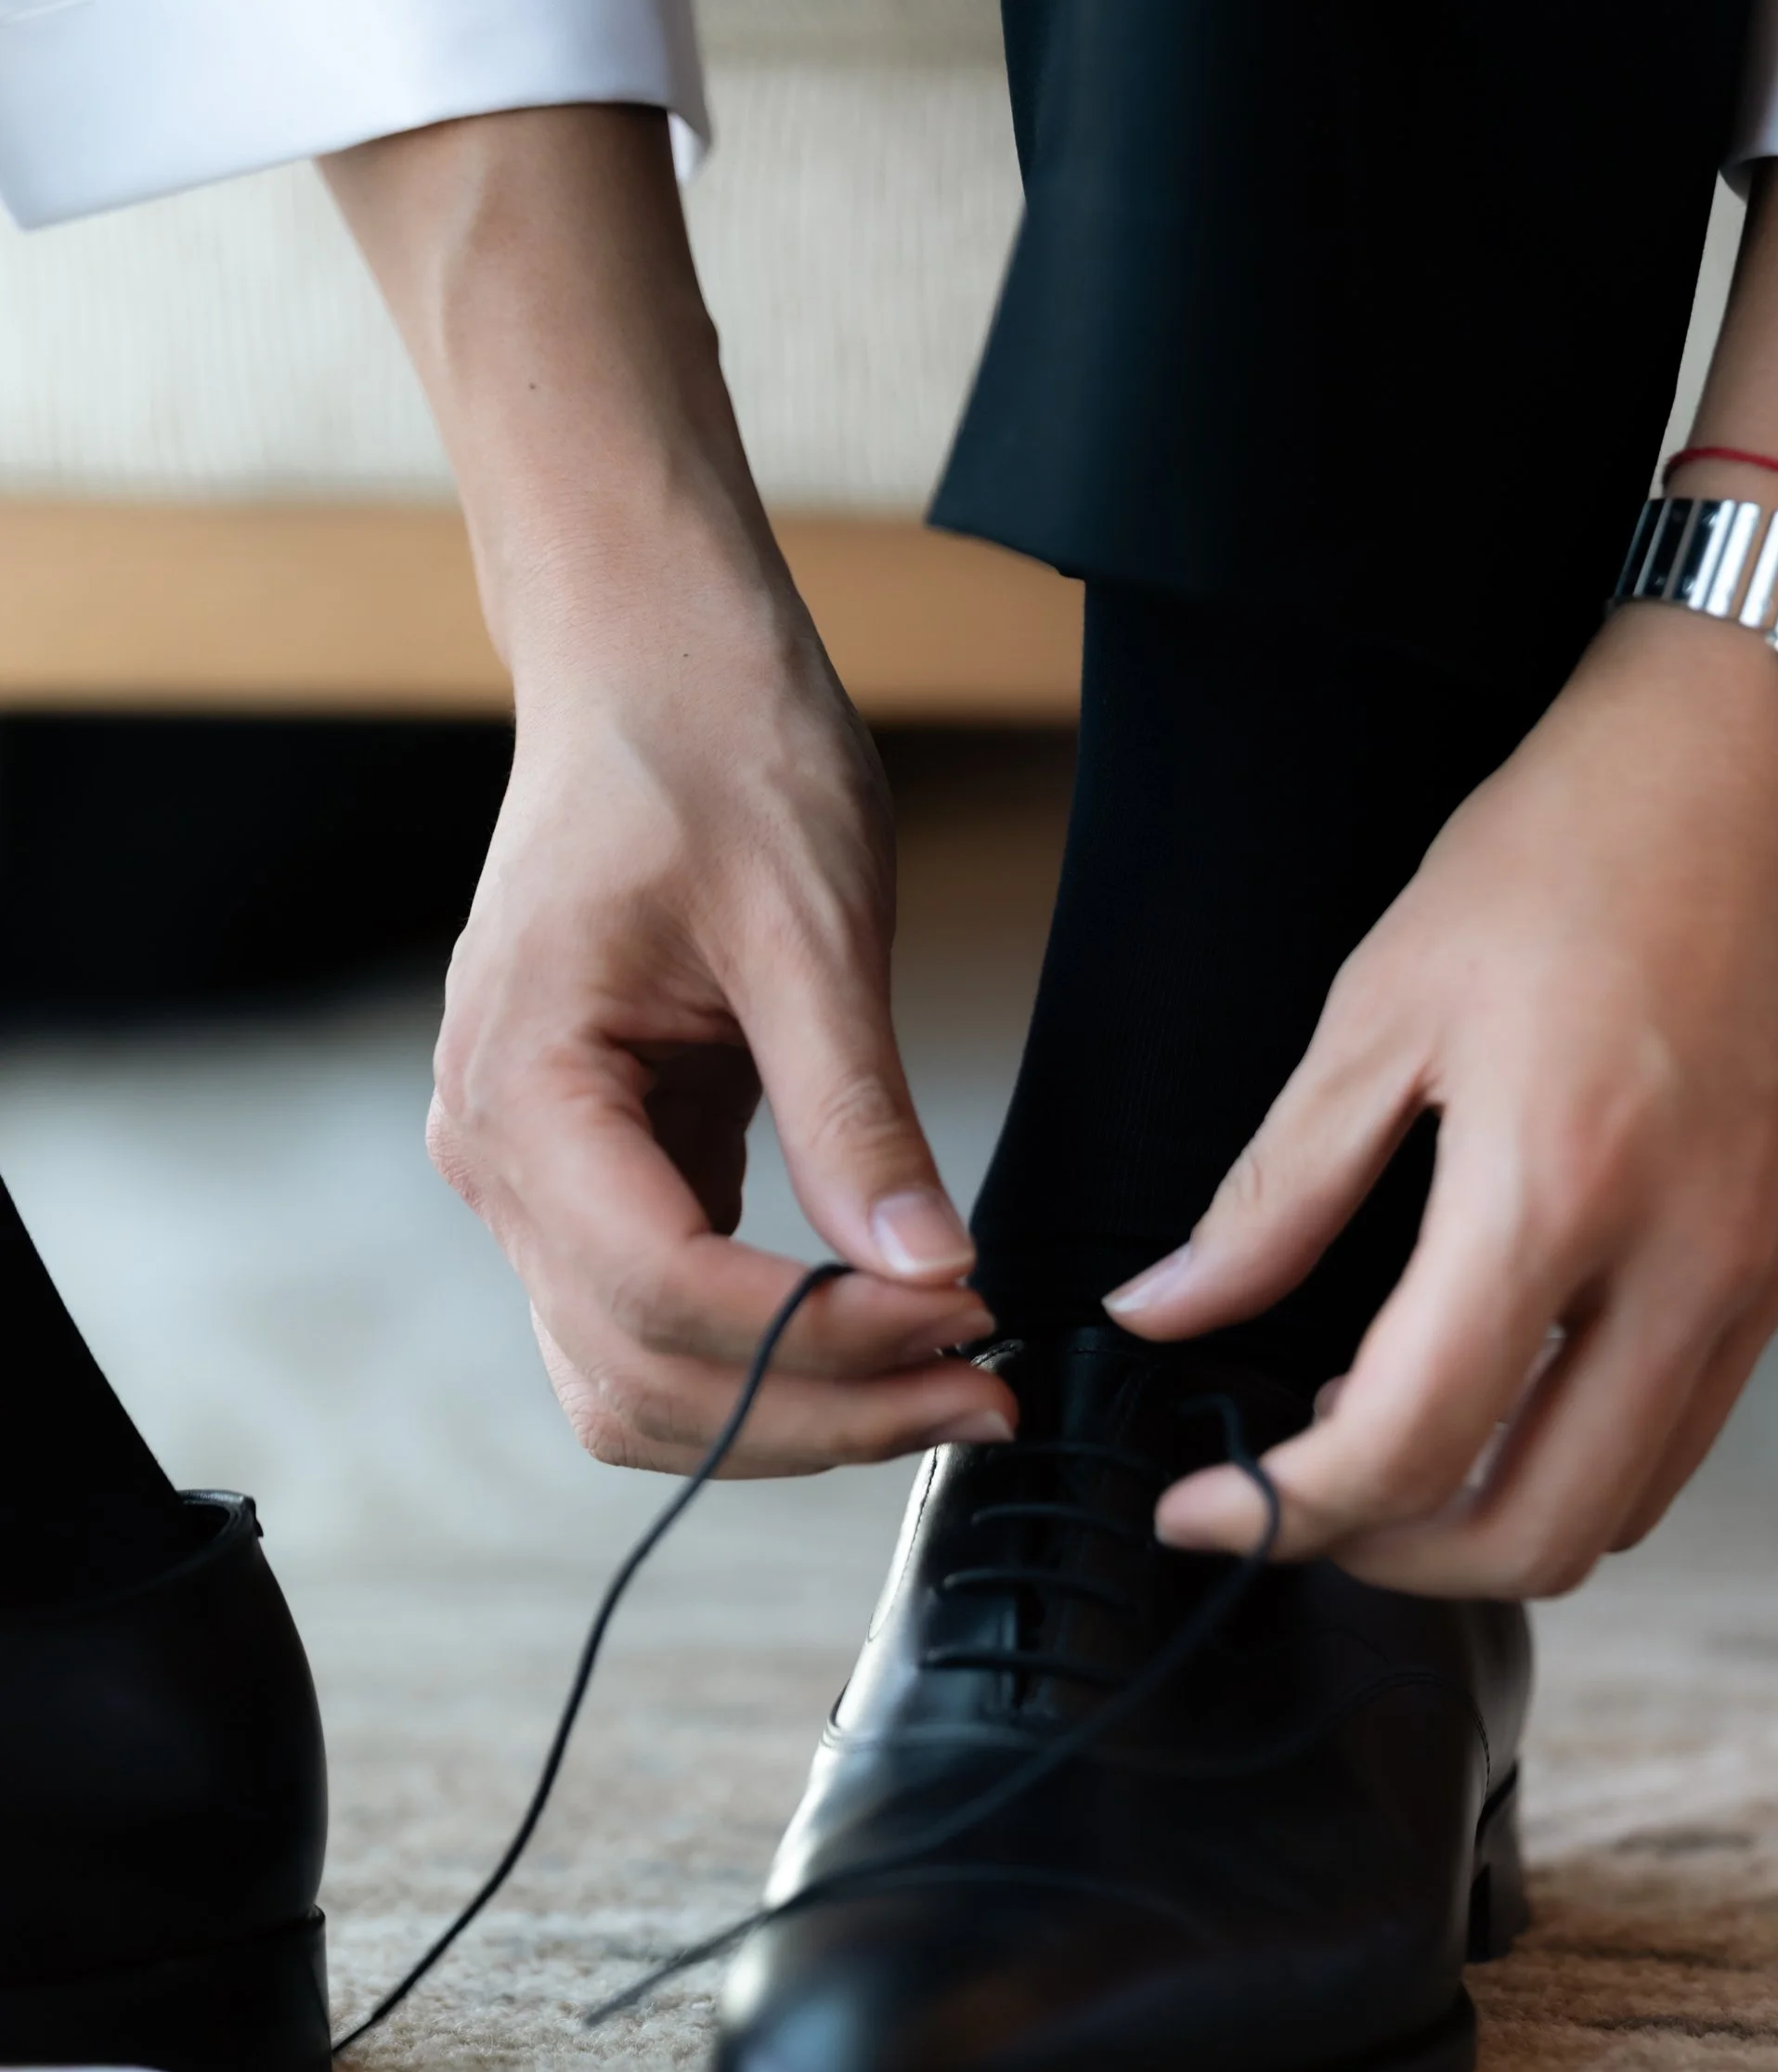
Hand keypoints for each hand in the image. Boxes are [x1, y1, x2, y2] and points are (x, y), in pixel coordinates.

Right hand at [320, 104, 1010, 1477]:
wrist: (649, 663)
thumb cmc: (714, 749)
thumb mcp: (810, 925)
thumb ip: (859, 1112)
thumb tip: (936, 1268)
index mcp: (525, 1088)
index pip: (659, 1294)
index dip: (821, 1343)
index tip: (967, 1328)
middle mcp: (496, 1154)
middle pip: (642, 1375)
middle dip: (818, 1409)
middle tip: (986, 1392)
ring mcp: (534, 1173)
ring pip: (640, 1378)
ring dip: (790, 1409)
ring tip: (950, 1381)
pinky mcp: (593, 1171)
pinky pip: (662, 1316)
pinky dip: (770, 1354)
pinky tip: (892, 1324)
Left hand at [1108, 604, 1777, 1592]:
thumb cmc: (1584, 830)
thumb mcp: (1390, 993)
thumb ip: (1280, 1186)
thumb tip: (1166, 1313)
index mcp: (1559, 1190)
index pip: (1408, 1446)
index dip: (1282, 1510)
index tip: (1201, 1509)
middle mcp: (1689, 1259)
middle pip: (1538, 1531)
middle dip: (1394, 1557)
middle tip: (1298, 1503)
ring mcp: (1768, 1262)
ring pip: (1631, 1501)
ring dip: (1500, 1517)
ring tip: (1394, 1450)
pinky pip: (1692, 1417)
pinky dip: (1588, 1449)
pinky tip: (1507, 1375)